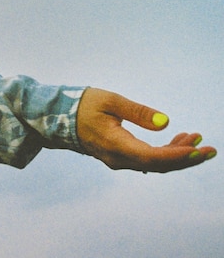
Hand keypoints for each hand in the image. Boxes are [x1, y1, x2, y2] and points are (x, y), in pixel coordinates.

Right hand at [76, 88, 216, 172]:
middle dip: (187, 158)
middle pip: (160, 165)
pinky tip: (178, 140)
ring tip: (196, 137)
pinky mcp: (121, 157)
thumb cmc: (83, 105)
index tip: (199, 148)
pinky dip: (166, 153)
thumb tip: (166, 123)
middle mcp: (118, 159)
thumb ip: (138, 112)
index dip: (178, 155)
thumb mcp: (111, 101)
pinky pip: (148, 160)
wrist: (58, 118)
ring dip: (178, 154)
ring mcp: (119, 161)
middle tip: (210, 148)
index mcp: (115, 145)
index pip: (153, 157)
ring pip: (155, 164)